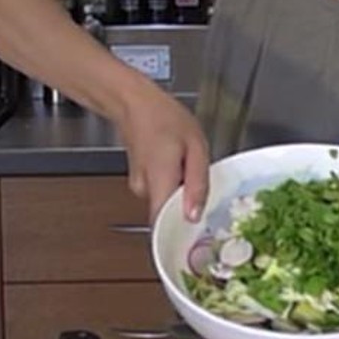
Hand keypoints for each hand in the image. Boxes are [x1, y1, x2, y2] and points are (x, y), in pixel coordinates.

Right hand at [116, 89, 209, 223]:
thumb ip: (197, 184)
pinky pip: (161, 194)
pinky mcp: (140, 184)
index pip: (166, 227)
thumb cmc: (165, 118)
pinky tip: (179, 168)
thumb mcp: (195, 146)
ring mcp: (140, 188)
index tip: (201, 233)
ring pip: (167, 205)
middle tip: (203, 189)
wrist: (135, 104)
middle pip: (170, 218)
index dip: (184, 235)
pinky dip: (174, 187)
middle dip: (189, 210)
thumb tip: (194, 217)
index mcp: (160, 182)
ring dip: (182, 195)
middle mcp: (145, 191)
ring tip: (189, 169)